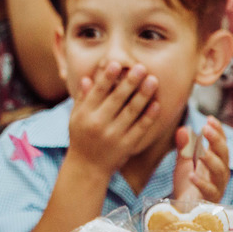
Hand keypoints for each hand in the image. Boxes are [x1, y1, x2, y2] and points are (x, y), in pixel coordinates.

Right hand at [67, 61, 159, 177]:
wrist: (87, 167)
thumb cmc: (81, 138)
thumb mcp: (76, 117)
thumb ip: (82, 98)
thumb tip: (87, 78)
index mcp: (85, 114)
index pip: (98, 91)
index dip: (107, 77)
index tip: (117, 64)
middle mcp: (98, 123)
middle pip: (117, 99)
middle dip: (130, 82)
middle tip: (142, 67)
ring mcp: (113, 135)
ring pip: (131, 112)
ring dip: (143, 95)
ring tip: (153, 80)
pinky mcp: (126, 146)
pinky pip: (140, 128)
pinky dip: (149, 116)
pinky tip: (156, 104)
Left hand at [173, 117, 229, 202]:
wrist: (182, 211)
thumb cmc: (187, 187)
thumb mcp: (183, 164)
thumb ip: (184, 148)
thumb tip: (183, 128)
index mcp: (215, 162)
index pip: (221, 144)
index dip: (218, 132)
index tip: (210, 119)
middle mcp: (219, 174)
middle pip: (224, 155)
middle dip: (217, 141)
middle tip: (206, 128)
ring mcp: (217, 187)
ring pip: (221, 172)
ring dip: (211, 160)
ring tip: (201, 152)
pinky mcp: (210, 201)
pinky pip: (209, 191)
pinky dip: (202, 183)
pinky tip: (192, 175)